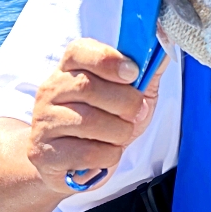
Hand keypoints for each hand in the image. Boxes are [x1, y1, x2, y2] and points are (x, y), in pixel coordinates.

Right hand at [27, 38, 163, 193]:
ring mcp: (44, 121)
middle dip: (126, 103)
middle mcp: (52, 90)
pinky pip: (86, 153)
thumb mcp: (131, 94)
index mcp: (70, 68)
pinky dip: (108, 156)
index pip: (79, 51)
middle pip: (89, 87)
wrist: (75, 165)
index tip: (132, 73)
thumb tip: (166, 46)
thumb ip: (146, 72)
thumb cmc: (106, 123)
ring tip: (120, 136)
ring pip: (90, 122)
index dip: (108, 60)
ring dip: (120, 133)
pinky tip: (104, 154)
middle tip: (137, 113)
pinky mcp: (44, 153)